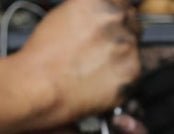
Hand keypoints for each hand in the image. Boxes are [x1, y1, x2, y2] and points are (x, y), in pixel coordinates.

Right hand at [14, 0, 142, 125]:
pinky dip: (121, 79)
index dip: (116, 18)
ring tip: (94, 69)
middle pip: (133, 24)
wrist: (39, 86)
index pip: (123, 4)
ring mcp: (128, 47)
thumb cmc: (43, 56)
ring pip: (134, 50)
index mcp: (102, 2)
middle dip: (121, 37)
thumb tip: (101, 17)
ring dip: (121, 58)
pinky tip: (99, 81)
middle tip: (101, 52)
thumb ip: (91, 13)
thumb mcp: (64, 15)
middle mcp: (118, 19)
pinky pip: (133, 74)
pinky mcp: (131, 74)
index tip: (111, 28)